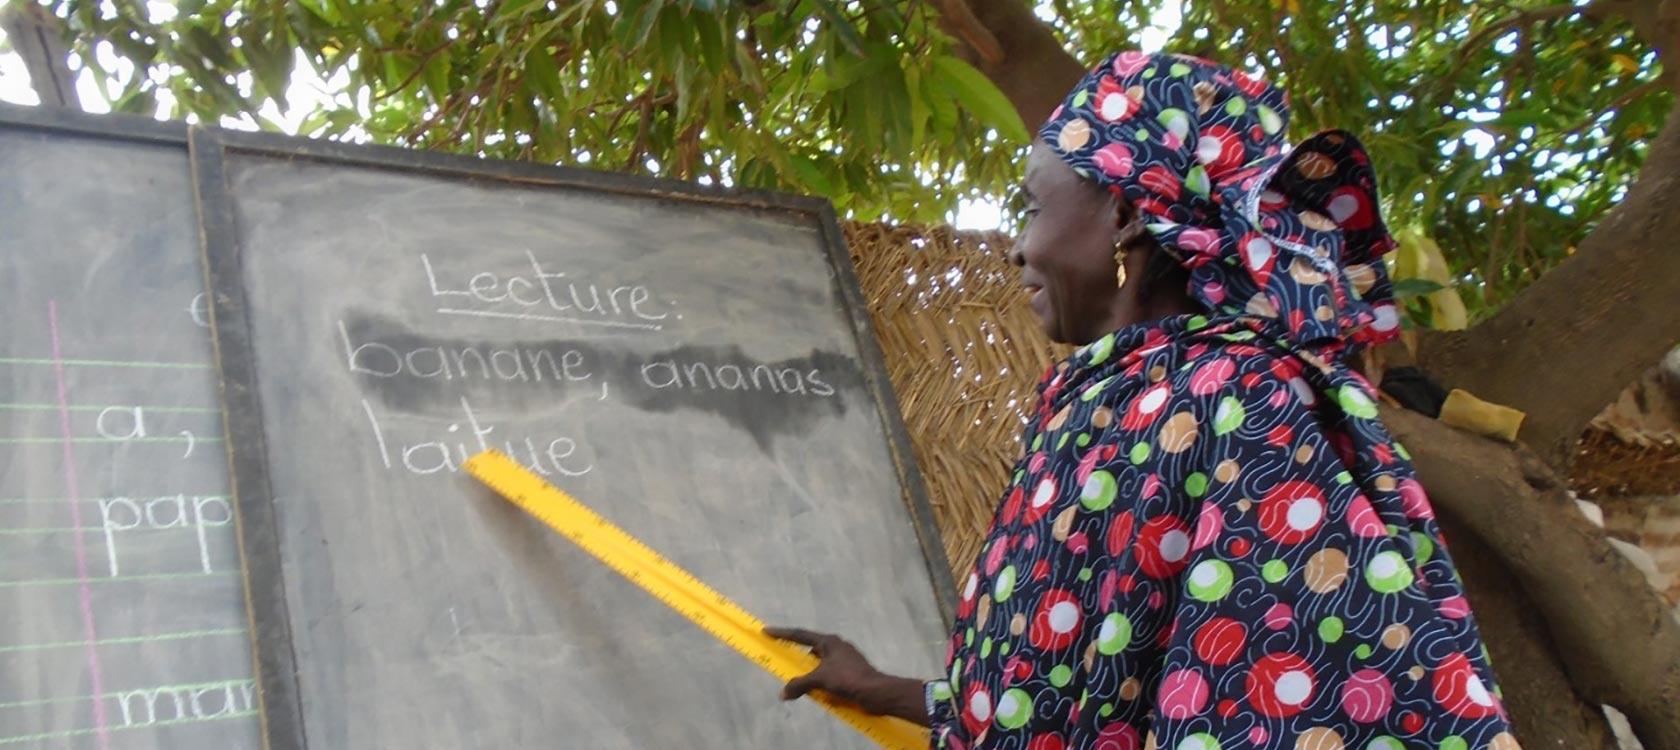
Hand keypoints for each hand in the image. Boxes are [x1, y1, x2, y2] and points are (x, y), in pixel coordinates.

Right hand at [764, 626, 929, 724]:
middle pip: (810, 648)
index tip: (766, 631)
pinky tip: (817, 690)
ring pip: (820, 662)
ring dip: (809, 670)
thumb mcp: (819, 680)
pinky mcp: (851, 671)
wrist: (875, 691)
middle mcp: (837, 646)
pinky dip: (820, 680)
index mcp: (829, 642)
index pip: (800, 635)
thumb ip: (799, 685)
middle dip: (797, 654)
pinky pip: (829, 673)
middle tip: (783, 658)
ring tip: (799, 680)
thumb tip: (783, 693)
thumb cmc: (847, 678)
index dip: (782, 633)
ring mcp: (845, 658)